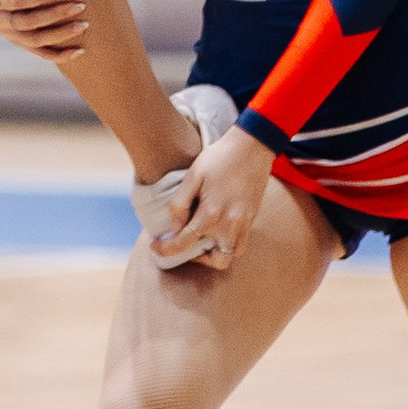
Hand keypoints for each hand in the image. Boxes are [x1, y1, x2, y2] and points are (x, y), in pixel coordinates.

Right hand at [0, 0, 92, 62]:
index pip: (16, 1)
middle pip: (27, 22)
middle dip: (55, 14)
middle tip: (80, 6)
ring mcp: (10, 36)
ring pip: (35, 41)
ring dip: (61, 34)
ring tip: (84, 25)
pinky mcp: (23, 45)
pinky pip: (42, 54)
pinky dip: (60, 55)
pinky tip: (79, 51)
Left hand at [149, 124, 272, 272]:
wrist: (252, 147)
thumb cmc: (219, 158)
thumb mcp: (192, 176)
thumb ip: (180, 204)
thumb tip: (175, 227)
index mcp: (211, 214)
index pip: (184, 243)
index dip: (166, 250)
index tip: (155, 248)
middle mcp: (230, 225)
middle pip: (214, 261)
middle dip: (196, 258)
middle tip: (184, 244)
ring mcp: (244, 224)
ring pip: (230, 256)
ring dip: (214, 255)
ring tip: (201, 239)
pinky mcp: (252, 219)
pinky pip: (241, 244)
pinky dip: (228, 245)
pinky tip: (217, 231)